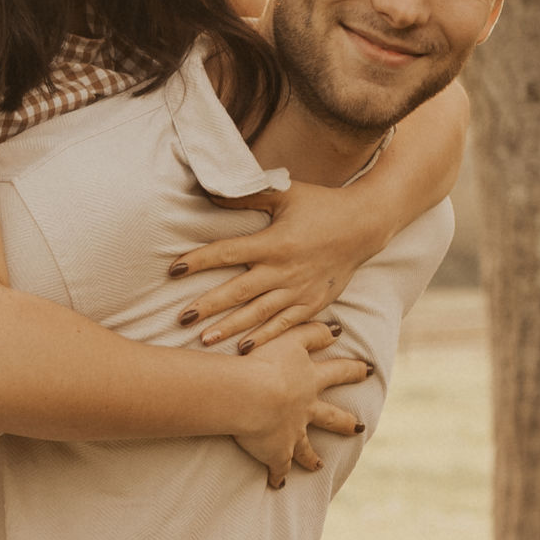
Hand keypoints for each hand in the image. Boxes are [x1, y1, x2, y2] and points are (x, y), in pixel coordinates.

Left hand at [179, 179, 393, 348]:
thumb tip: (210, 190)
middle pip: (239, 291)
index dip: (199, 260)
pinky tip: (244, 349)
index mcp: (275, 241)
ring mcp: (300, 290)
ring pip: (259, 313)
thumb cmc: (321, 205)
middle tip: (181, 318)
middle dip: (209, 306)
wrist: (366, 225)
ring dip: (231, 328)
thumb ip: (248, 195)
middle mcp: (285, 269)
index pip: (228, 252)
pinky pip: (285, 325)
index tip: (174, 270)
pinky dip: (265, 338)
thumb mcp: (286, 193)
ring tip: (204, 339)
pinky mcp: (314, 304)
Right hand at [227, 326, 369, 487]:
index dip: (354, 370)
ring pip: (306, 448)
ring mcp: (293, 434)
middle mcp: (306, 410)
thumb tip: (337, 331)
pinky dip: (278, 477)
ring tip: (318, 466)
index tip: (370, 370)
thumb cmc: (264, 362)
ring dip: (311, 457)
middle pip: (331, 417)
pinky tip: (277, 485)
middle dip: (345, 422)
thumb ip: (312, 332)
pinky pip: (279, 468)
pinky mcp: (276, 453)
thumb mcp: (289, 338)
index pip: (338, 372)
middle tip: (359, 427)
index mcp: (310, 381)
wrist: (249, 396)